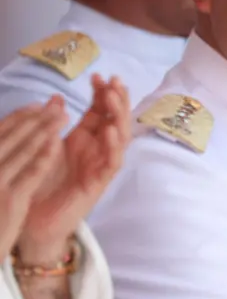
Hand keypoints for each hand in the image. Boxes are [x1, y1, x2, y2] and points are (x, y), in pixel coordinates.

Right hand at [0, 103, 62, 256]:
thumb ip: (2, 159)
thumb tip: (20, 138)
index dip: (19, 118)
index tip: (36, 105)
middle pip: (10, 137)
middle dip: (33, 118)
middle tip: (54, 103)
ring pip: (21, 151)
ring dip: (42, 130)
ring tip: (60, 114)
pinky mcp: (10, 200)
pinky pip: (29, 173)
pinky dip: (42, 156)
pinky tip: (56, 143)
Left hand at [19, 75, 130, 262]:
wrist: (34, 222)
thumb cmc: (39, 185)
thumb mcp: (44, 147)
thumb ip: (52, 124)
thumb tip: (55, 97)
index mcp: (84, 139)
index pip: (100, 111)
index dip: (102, 93)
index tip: (98, 76)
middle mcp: (96, 150)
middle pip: (115, 120)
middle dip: (117, 100)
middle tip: (115, 81)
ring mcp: (100, 166)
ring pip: (120, 138)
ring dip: (119, 117)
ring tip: (114, 98)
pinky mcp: (99, 183)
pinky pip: (112, 162)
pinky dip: (114, 146)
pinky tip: (111, 130)